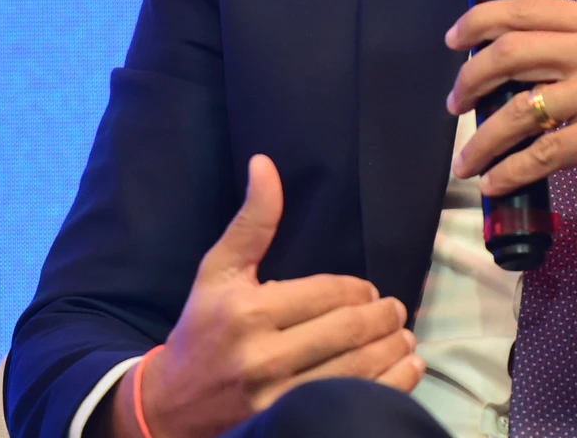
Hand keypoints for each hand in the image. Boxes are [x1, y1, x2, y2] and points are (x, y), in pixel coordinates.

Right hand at [113, 155, 425, 437]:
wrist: (170, 405)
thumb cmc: (200, 328)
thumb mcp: (218, 271)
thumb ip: (251, 222)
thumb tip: (265, 164)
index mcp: (247, 310)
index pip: (327, 294)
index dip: (359, 291)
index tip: (370, 291)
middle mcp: (262, 356)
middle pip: (347, 331)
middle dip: (383, 317)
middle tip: (396, 310)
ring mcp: (277, 397)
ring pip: (357, 370)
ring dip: (394, 349)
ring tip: (404, 337)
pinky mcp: (289, 424)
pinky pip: (354, 403)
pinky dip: (391, 386)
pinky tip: (405, 369)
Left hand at [445, 0, 576, 228]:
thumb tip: (521, 74)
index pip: (529, 8)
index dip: (481, 20)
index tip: (455, 39)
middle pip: (512, 51)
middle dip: (470, 80)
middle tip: (455, 105)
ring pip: (519, 108)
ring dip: (482, 139)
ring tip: (468, 159)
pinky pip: (541, 153)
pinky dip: (509, 171)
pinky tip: (495, 182)